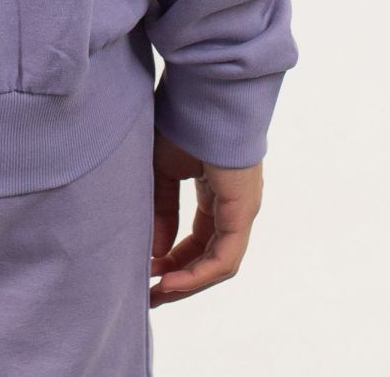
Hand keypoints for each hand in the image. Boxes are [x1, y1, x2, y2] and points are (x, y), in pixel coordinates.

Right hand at [149, 128, 263, 305]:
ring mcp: (242, 210)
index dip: (173, 258)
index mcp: (216, 191)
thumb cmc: (182, 120)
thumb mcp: (162, 170)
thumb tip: (157, 251)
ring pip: (218, 263)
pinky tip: (171, 280)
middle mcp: (233, 205)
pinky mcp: (243, 211)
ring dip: (188, 283)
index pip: (198, 238)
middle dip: (179, 278)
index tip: (146, 271)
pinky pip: (225, 256)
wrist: (204, 93)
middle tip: (151, 295)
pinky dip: (198, 273)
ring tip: (157, 294)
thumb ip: (162, 209)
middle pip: (209, 256)